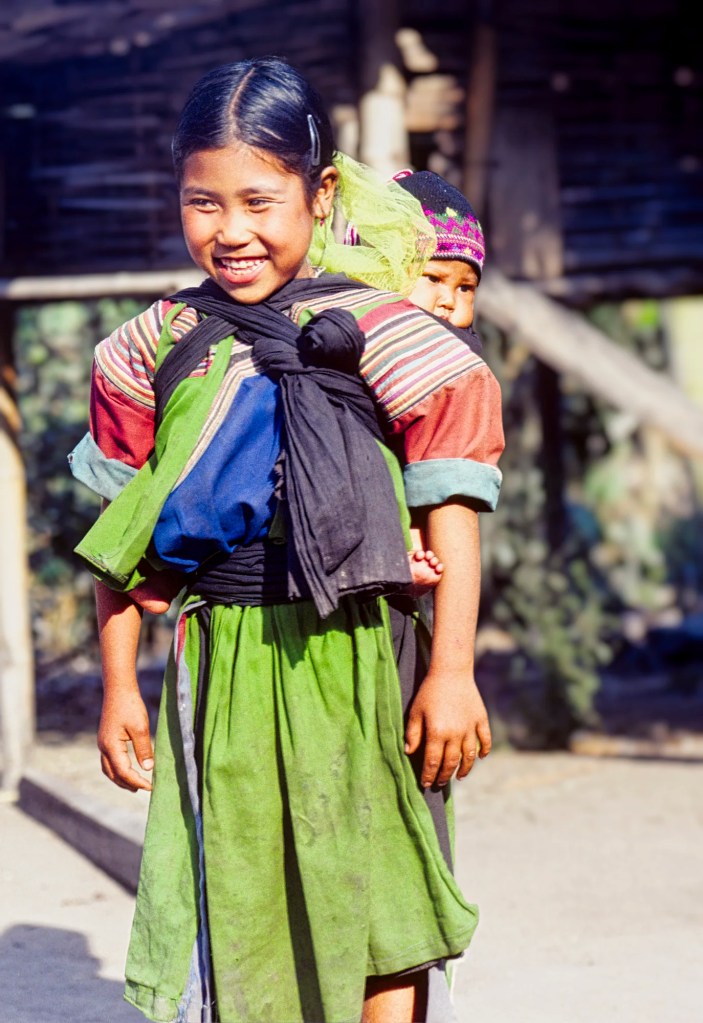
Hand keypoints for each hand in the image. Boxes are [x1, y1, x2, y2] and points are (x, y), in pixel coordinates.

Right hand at [98, 688, 153, 791]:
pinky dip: (117, 769)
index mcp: (111, 746)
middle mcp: (103, 747)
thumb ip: (143, 749)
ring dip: (121, 779)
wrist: (118, 689)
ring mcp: (102, 743)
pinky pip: (109, 761)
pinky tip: (127, 768)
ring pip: (108, 769)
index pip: (124, 772)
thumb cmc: (130, 706)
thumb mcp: (141, 727)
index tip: (151, 787)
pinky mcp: (106, 739)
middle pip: (113, 774)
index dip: (137, 781)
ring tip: (134, 785)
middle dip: (128, 784)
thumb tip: (147, 769)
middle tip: (144, 789)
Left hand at [405, 669, 490, 787]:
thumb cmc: (429, 691)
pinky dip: (484, 751)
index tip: (425, 783)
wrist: (451, 671)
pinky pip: (485, 740)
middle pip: (451, 762)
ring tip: (459, 777)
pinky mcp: (481, 719)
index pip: (432, 762)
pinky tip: (480, 758)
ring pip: (469, 756)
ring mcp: (470, 728)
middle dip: (444, 776)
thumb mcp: (415, 711)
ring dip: (464, 769)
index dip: (429, 775)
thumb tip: (409, 753)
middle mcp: (455, 734)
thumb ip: (413, 734)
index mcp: (437, 733)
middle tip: (439, 783)